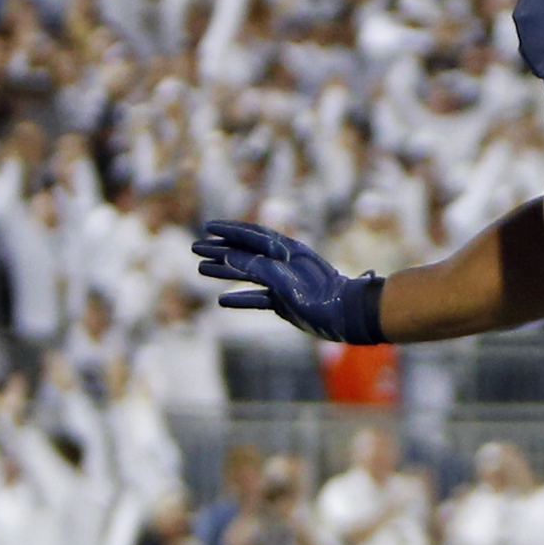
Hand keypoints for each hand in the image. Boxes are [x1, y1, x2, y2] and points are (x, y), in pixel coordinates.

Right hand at [191, 219, 385, 344]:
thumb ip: (257, 267)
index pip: (253, 235)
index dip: (230, 231)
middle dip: (221, 250)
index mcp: (287, 251)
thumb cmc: (320, 295)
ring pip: (248, 274)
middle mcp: (283, 263)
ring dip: (225, 271)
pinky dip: (240, 298)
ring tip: (201, 269)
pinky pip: (257, 297)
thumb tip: (227, 257)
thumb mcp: (285, 280)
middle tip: (196, 248)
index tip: (208, 228)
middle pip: (246, 252)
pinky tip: (222, 300)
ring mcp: (283, 283)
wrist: (347, 316)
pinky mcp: (285, 302)